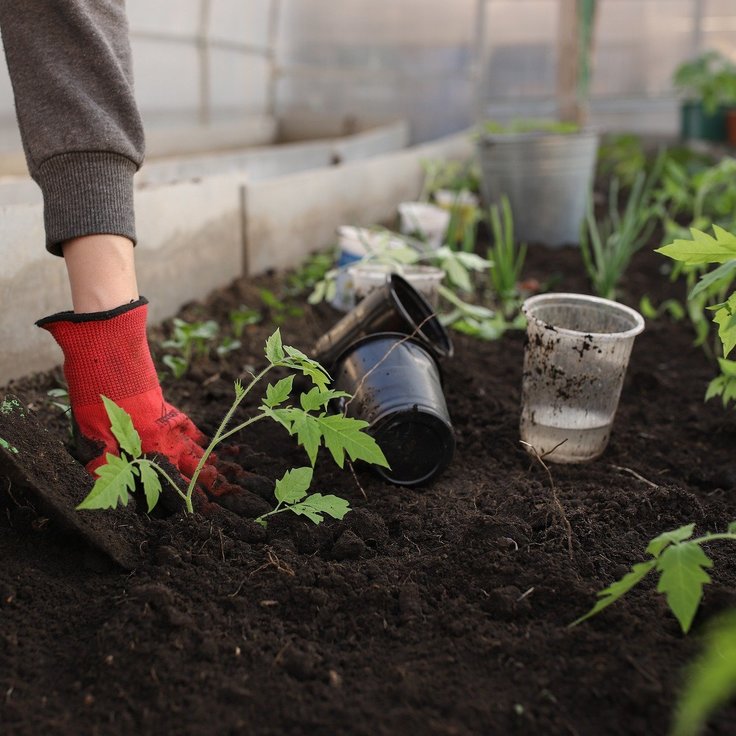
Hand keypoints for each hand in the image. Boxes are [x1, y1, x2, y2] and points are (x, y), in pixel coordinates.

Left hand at [38, 297, 272, 516]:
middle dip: (208, 484)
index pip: (173, 482)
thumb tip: (110, 497)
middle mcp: (163, 437)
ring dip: (208, 464)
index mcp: (148, 447)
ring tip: (225, 476)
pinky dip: (198, 438)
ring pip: (194, 448)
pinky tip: (205, 444)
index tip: (205, 512)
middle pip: (191, 466)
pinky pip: (188, 427)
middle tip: (228, 498)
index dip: (189, 498)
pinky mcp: (164, 406)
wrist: (109, 350)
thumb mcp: (91, 433)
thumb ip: (103, 465)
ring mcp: (166, 421)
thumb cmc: (97, 393)